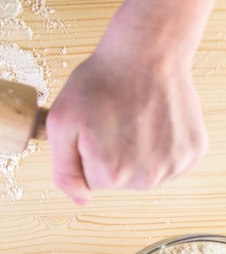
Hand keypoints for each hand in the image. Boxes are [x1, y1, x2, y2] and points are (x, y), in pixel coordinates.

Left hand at [46, 44, 207, 204]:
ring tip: (133, 118)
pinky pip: (165, 161)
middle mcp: (145, 177)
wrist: (146, 53)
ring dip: (134, 151)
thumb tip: (81, 200)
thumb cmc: (99, 83)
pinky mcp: (192, 152)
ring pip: (141, 172)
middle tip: (112, 120)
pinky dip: (158, 144)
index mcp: (110, 173)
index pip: (89, 180)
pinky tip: (153, 121)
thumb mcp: (60, 124)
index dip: (85, 153)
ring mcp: (173, 166)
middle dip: (109, 154)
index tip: (92, 128)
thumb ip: (64, 170)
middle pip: (116, 180)